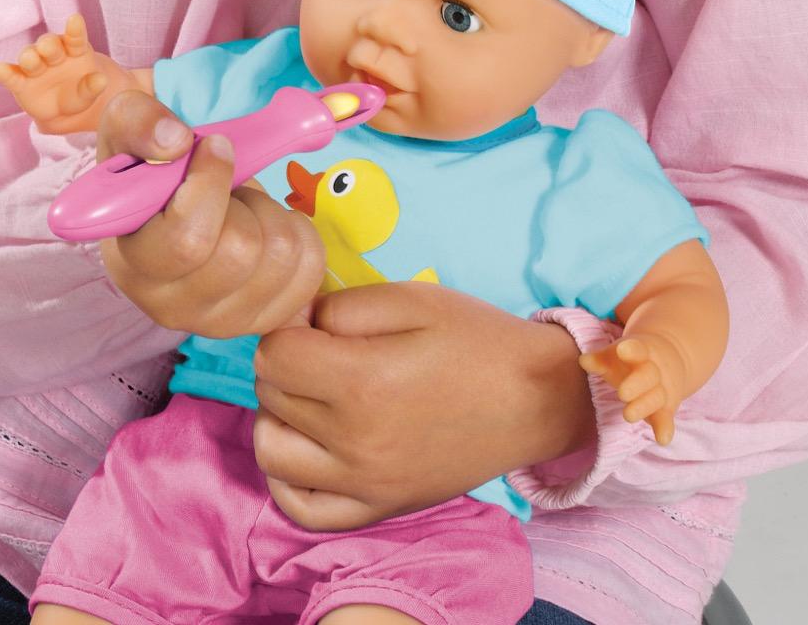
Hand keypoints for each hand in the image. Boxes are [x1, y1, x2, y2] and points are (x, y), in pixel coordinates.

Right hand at [0, 13, 135, 132]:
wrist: (61, 112)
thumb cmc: (78, 95)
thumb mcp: (89, 93)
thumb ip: (93, 87)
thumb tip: (101, 80)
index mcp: (74, 51)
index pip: (75, 38)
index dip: (75, 29)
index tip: (75, 19)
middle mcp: (53, 54)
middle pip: (49, 45)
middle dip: (48, 45)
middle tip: (48, 47)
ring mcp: (35, 67)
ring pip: (30, 56)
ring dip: (29, 57)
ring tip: (31, 60)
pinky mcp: (19, 82)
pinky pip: (12, 75)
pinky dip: (5, 72)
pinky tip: (0, 69)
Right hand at [98, 90, 325, 337]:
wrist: (175, 212)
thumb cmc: (151, 174)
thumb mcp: (129, 132)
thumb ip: (138, 123)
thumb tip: (175, 142)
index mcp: (134, 266)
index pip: (187, 241)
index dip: (212, 184)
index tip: (215, 147)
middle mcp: (173, 308)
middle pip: (242, 251)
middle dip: (246, 202)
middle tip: (229, 190)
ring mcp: (223, 322)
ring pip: (281, 255)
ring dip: (272, 214)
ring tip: (243, 210)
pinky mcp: (266, 318)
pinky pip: (311, 267)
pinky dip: (300, 232)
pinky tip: (268, 226)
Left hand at [252, 282, 594, 530]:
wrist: (536, 399)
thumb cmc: (476, 341)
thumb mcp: (414, 299)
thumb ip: (343, 305)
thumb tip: (296, 321)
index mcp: (362, 383)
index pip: (273, 354)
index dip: (288, 326)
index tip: (315, 320)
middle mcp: (354, 442)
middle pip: (271, 396)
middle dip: (287, 361)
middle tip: (324, 347)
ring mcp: (364, 484)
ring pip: (272, 451)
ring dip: (279, 414)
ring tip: (313, 394)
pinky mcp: (379, 508)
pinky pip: (300, 507)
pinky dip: (289, 476)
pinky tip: (310, 446)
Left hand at [578, 334, 684, 444]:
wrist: (666, 359)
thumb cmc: (629, 359)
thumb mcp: (615, 355)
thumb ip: (599, 360)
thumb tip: (583, 360)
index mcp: (640, 353)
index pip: (638, 350)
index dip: (632, 350)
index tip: (623, 349)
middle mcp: (653, 371)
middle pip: (648, 375)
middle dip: (636, 384)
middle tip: (622, 394)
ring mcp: (661, 389)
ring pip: (656, 397)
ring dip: (643, 407)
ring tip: (627, 416)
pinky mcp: (665, 408)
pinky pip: (665, 418)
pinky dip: (664, 428)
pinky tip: (662, 440)